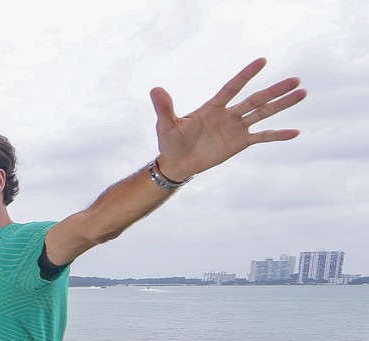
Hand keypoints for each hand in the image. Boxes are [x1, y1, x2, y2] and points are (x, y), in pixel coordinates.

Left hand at [152, 58, 303, 180]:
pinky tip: (295, 132)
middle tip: (296, 80)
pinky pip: (262, 137)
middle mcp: (228, 114)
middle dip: (275, 90)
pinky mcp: (240, 143)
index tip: (262, 61)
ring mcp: (236, 128)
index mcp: (213, 107)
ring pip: (263, 114)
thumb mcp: (166, 125)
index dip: (246, 75)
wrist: (177, 163)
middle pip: (255, 99)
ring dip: (282, 105)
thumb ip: (164, 108)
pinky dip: (277, 135)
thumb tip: (155, 89)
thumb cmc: (170, 142)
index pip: (232, 87)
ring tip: (301, 93)